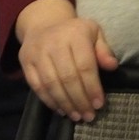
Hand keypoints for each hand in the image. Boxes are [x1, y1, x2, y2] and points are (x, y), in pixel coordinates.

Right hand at [16, 0, 118, 122]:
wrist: (44, 23)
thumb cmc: (75, 31)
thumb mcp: (94, 32)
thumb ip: (103, 49)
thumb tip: (112, 66)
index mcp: (75, 34)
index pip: (84, 65)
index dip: (92, 87)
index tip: (99, 104)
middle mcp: (54, 43)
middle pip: (67, 77)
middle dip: (80, 100)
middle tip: (89, 115)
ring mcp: (37, 53)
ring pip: (51, 84)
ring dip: (65, 104)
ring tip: (76, 116)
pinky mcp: (26, 63)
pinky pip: (37, 86)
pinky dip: (49, 101)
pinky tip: (61, 110)